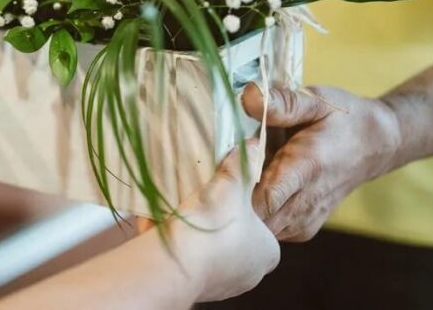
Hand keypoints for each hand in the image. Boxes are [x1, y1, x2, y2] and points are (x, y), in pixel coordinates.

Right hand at [179, 140, 280, 301]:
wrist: (177, 264)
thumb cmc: (215, 225)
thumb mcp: (232, 186)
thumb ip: (243, 166)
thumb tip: (253, 145)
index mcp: (268, 252)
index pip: (263, 229)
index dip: (246, 212)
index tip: (229, 197)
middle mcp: (250, 274)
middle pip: (235, 241)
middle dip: (219, 224)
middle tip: (205, 201)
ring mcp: (222, 286)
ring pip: (210, 253)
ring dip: (197, 235)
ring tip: (181, 211)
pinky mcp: (194, 288)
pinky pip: (188, 260)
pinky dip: (179, 246)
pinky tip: (164, 227)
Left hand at [241, 84, 400, 241]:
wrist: (376, 146)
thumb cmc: (343, 119)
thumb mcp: (316, 101)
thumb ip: (283, 102)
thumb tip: (248, 96)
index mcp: (307, 168)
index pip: (263, 198)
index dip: (237, 183)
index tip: (230, 159)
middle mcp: (306, 202)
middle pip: (254, 218)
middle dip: (234, 195)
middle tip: (232, 165)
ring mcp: (305, 221)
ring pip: (258, 227)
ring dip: (244, 204)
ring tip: (249, 174)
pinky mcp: (302, 229)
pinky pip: (268, 228)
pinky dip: (256, 212)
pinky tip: (261, 187)